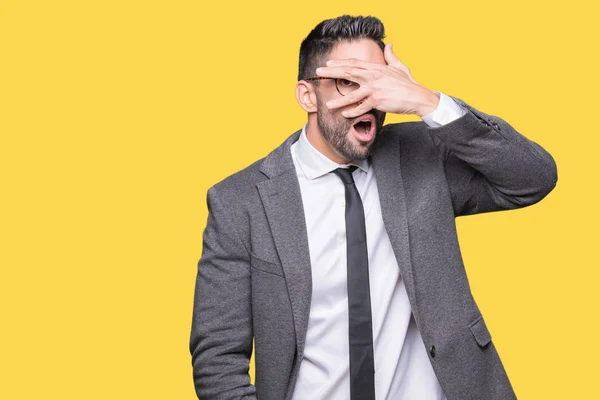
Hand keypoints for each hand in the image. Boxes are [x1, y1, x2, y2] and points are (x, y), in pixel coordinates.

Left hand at [315, 43, 439, 117]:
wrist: (417, 97)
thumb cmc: (408, 84)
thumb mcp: (399, 67)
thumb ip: (391, 56)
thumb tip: (390, 44)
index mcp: (376, 68)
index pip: (354, 63)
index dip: (340, 63)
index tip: (328, 64)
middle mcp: (373, 76)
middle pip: (348, 72)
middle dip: (332, 72)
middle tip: (318, 72)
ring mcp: (374, 88)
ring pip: (352, 95)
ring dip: (339, 101)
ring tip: (328, 105)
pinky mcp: (377, 100)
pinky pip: (361, 107)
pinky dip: (353, 111)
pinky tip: (344, 114)